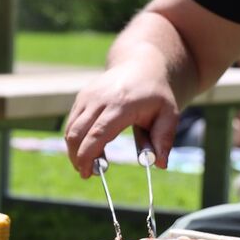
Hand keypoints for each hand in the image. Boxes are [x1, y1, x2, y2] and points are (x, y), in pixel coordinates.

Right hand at [63, 63, 179, 177]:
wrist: (140, 65)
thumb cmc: (155, 94)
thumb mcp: (169, 114)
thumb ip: (164, 139)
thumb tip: (160, 164)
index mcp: (121, 104)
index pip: (97, 134)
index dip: (88, 156)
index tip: (86, 174)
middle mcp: (99, 99)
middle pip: (76, 133)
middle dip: (77, 157)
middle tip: (87, 173)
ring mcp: (87, 96)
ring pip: (70, 129)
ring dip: (74, 150)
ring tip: (89, 162)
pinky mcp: (81, 97)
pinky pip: (72, 123)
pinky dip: (75, 139)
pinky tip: (89, 147)